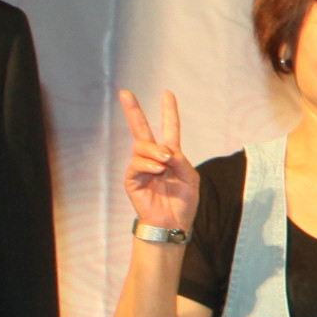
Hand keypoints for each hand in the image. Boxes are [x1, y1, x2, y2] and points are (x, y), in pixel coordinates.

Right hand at [118, 88, 198, 232]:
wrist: (172, 223)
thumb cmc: (183, 202)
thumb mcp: (190, 178)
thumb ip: (181, 161)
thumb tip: (166, 150)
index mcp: (170, 155)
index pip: (169, 129)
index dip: (169, 111)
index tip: (167, 94)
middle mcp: (154, 157)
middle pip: (141, 129)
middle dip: (133, 111)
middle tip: (125, 93)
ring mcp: (141, 167)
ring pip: (141, 146)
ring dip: (154, 151)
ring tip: (165, 162)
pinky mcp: (132, 179)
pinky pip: (137, 164)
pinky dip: (148, 165)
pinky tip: (158, 170)